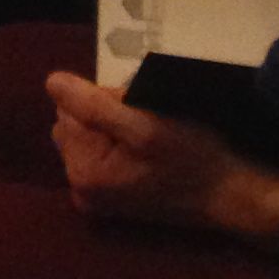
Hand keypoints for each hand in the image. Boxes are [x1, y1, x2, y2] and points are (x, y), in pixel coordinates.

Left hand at [44, 70, 278, 243]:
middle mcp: (80, 189)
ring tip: (149, 137)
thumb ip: (94, 107)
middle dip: (107, 112)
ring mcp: (96, 196)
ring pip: (91, 133)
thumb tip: (51, 83)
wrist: (227, 195)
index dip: (105, 99)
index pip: (69, 109)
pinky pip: (103, 150)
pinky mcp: (112, 196)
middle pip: (76, 122)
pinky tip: (147, 150)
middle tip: (146, 122)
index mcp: (82, 173)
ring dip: (115, 124)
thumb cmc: (191, 157)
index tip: (138, 112)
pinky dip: (121, 140)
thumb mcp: (145, 126)